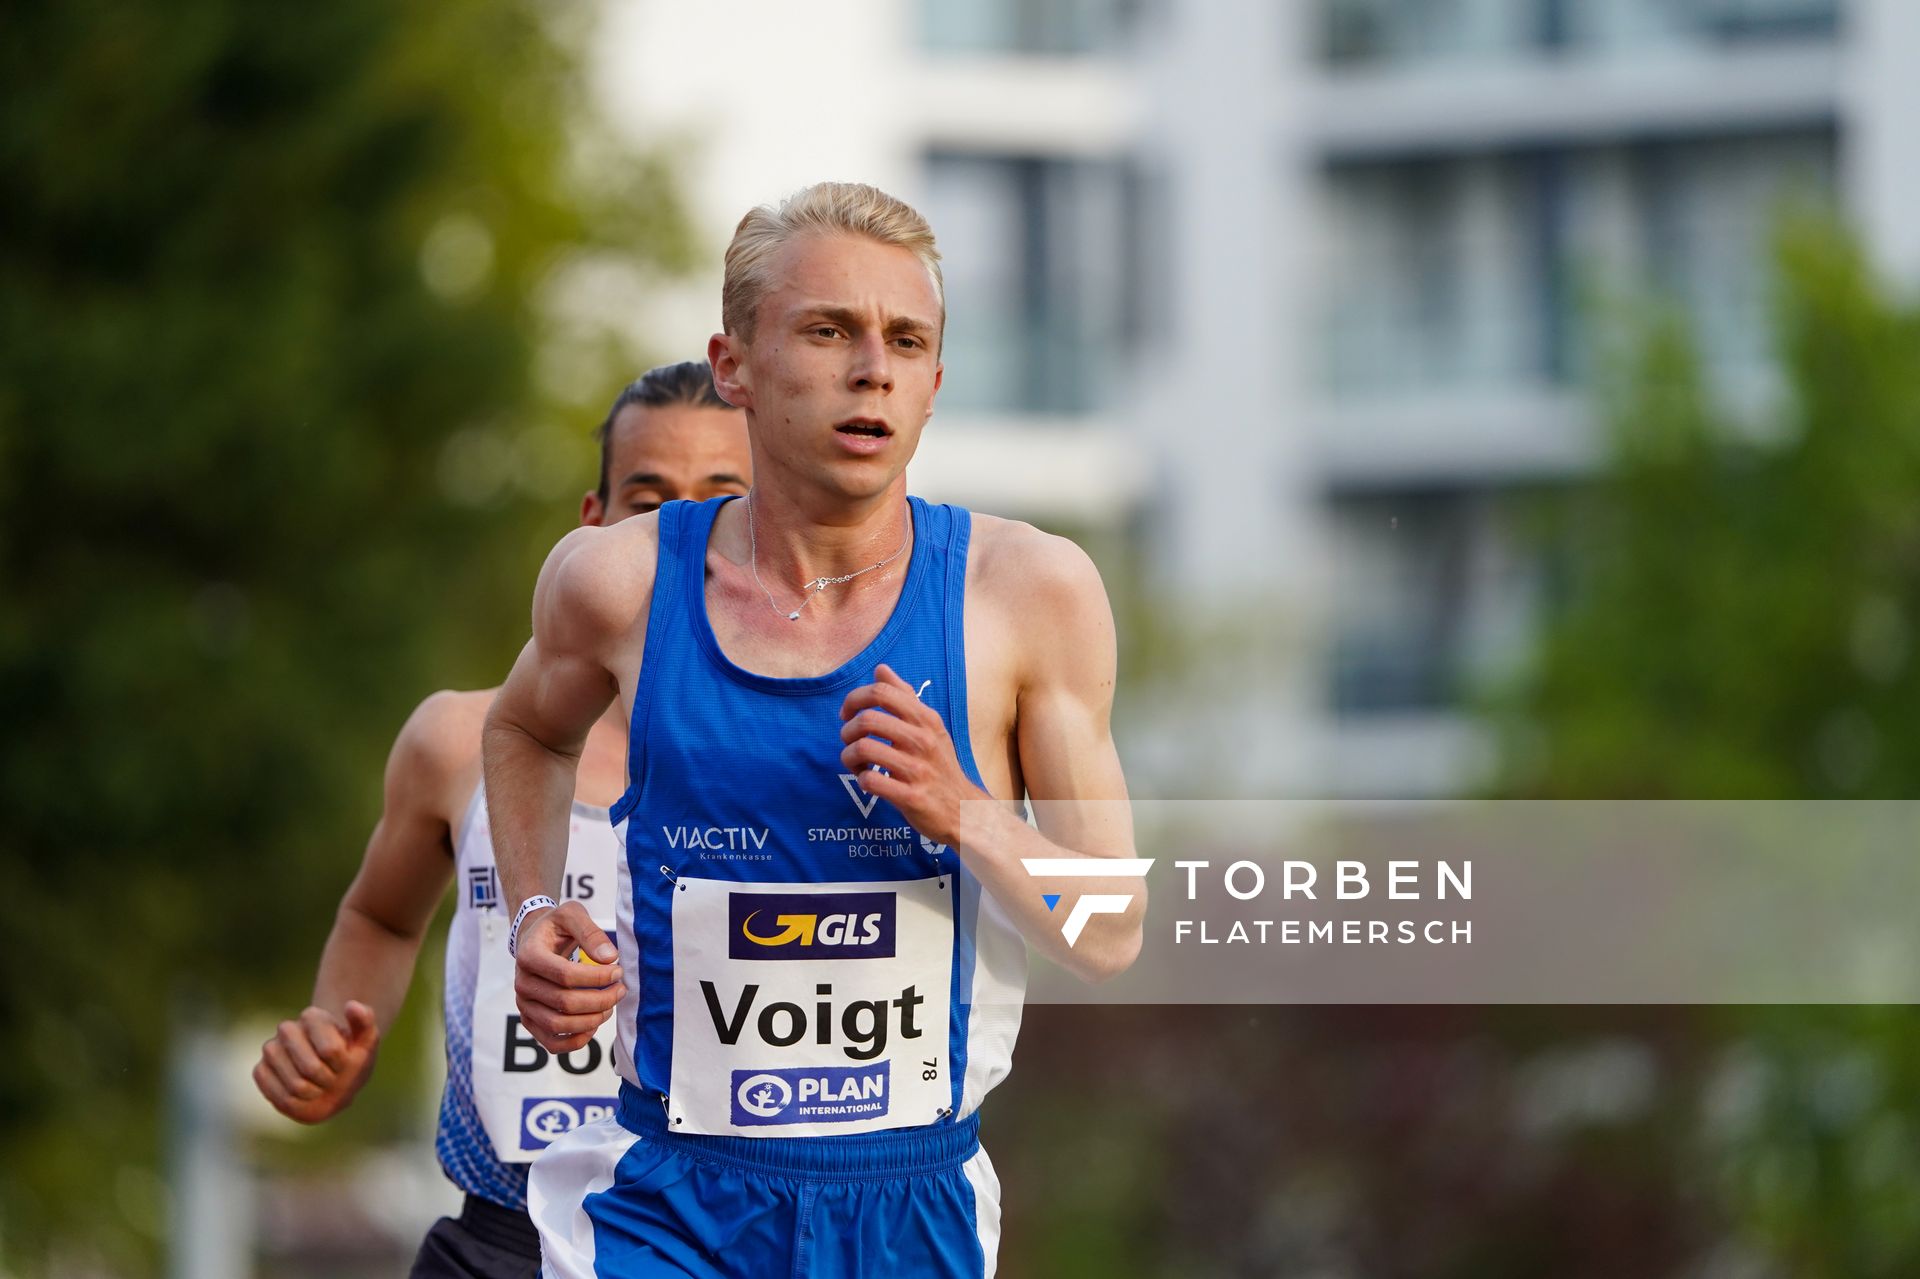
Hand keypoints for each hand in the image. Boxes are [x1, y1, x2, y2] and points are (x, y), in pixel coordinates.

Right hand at [253, 1000, 379, 1123]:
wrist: (333, 1076)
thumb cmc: (351, 1057)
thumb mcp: (367, 1041)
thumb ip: (365, 1020)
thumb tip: (350, 1005)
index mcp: (313, 1016)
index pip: (331, 1050)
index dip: (342, 1065)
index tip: (346, 1062)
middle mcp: (287, 1029)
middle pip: (311, 1069)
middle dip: (328, 1080)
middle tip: (332, 1077)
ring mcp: (271, 1049)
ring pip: (295, 1085)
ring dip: (313, 1093)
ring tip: (318, 1085)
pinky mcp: (260, 1070)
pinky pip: (275, 1093)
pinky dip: (294, 1102)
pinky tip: (301, 1094)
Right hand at [513, 899, 625, 1053]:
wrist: (534, 939)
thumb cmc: (555, 927)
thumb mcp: (571, 914)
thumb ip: (591, 932)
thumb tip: (610, 958)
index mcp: (529, 955)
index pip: (566, 975)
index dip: (597, 977)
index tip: (618, 972)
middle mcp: (522, 983)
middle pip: (564, 1003)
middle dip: (600, 1000)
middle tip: (620, 990)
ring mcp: (524, 1005)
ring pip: (558, 1025)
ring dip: (591, 1020)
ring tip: (610, 1006)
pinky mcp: (530, 1021)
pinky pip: (551, 1043)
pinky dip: (576, 1040)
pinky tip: (593, 1025)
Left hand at [838, 663, 981, 848]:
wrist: (964, 810)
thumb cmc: (940, 766)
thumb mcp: (930, 728)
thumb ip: (904, 697)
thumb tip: (881, 669)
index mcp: (926, 719)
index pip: (882, 692)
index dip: (854, 699)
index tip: (848, 714)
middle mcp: (924, 740)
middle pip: (867, 719)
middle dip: (847, 730)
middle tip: (849, 742)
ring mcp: (918, 770)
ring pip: (863, 749)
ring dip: (849, 757)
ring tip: (857, 764)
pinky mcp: (912, 797)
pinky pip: (871, 781)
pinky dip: (861, 779)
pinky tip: (869, 781)